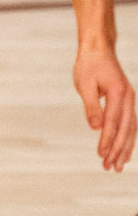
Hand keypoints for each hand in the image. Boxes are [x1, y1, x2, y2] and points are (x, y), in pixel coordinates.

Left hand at [75, 44, 136, 170]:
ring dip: (125, 148)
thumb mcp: (84, 83)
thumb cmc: (88, 65)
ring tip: (119, 166)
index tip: (101, 155)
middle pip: (125, 129)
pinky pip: (130, 124)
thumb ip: (91, 106)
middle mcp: (128, 98)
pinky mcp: (127, 101)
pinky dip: (128, 139)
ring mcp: (130, 99)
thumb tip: (95, 128)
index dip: (106, 140)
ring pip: (131, 129)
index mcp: (118, 93)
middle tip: (110, 167)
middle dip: (118, 150)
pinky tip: (124, 151)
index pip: (112, 123)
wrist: (98, 49)